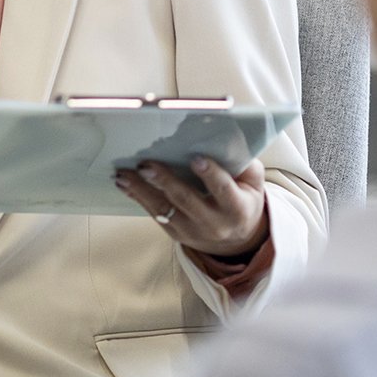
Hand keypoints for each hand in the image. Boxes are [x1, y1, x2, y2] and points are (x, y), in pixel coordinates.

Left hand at [115, 157, 268, 258]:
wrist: (236, 239)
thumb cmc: (243, 201)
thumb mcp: (252, 182)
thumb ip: (242, 162)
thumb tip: (223, 137)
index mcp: (237, 208)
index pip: (223, 190)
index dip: (210, 174)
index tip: (196, 158)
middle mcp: (214, 223)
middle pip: (186, 200)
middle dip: (164, 181)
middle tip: (146, 165)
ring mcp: (192, 231)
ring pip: (164, 209)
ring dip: (141, 190)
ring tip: (124, 174)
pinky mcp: (176, 233)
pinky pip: (155, 214)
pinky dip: (138, 197)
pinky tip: (125, 183)